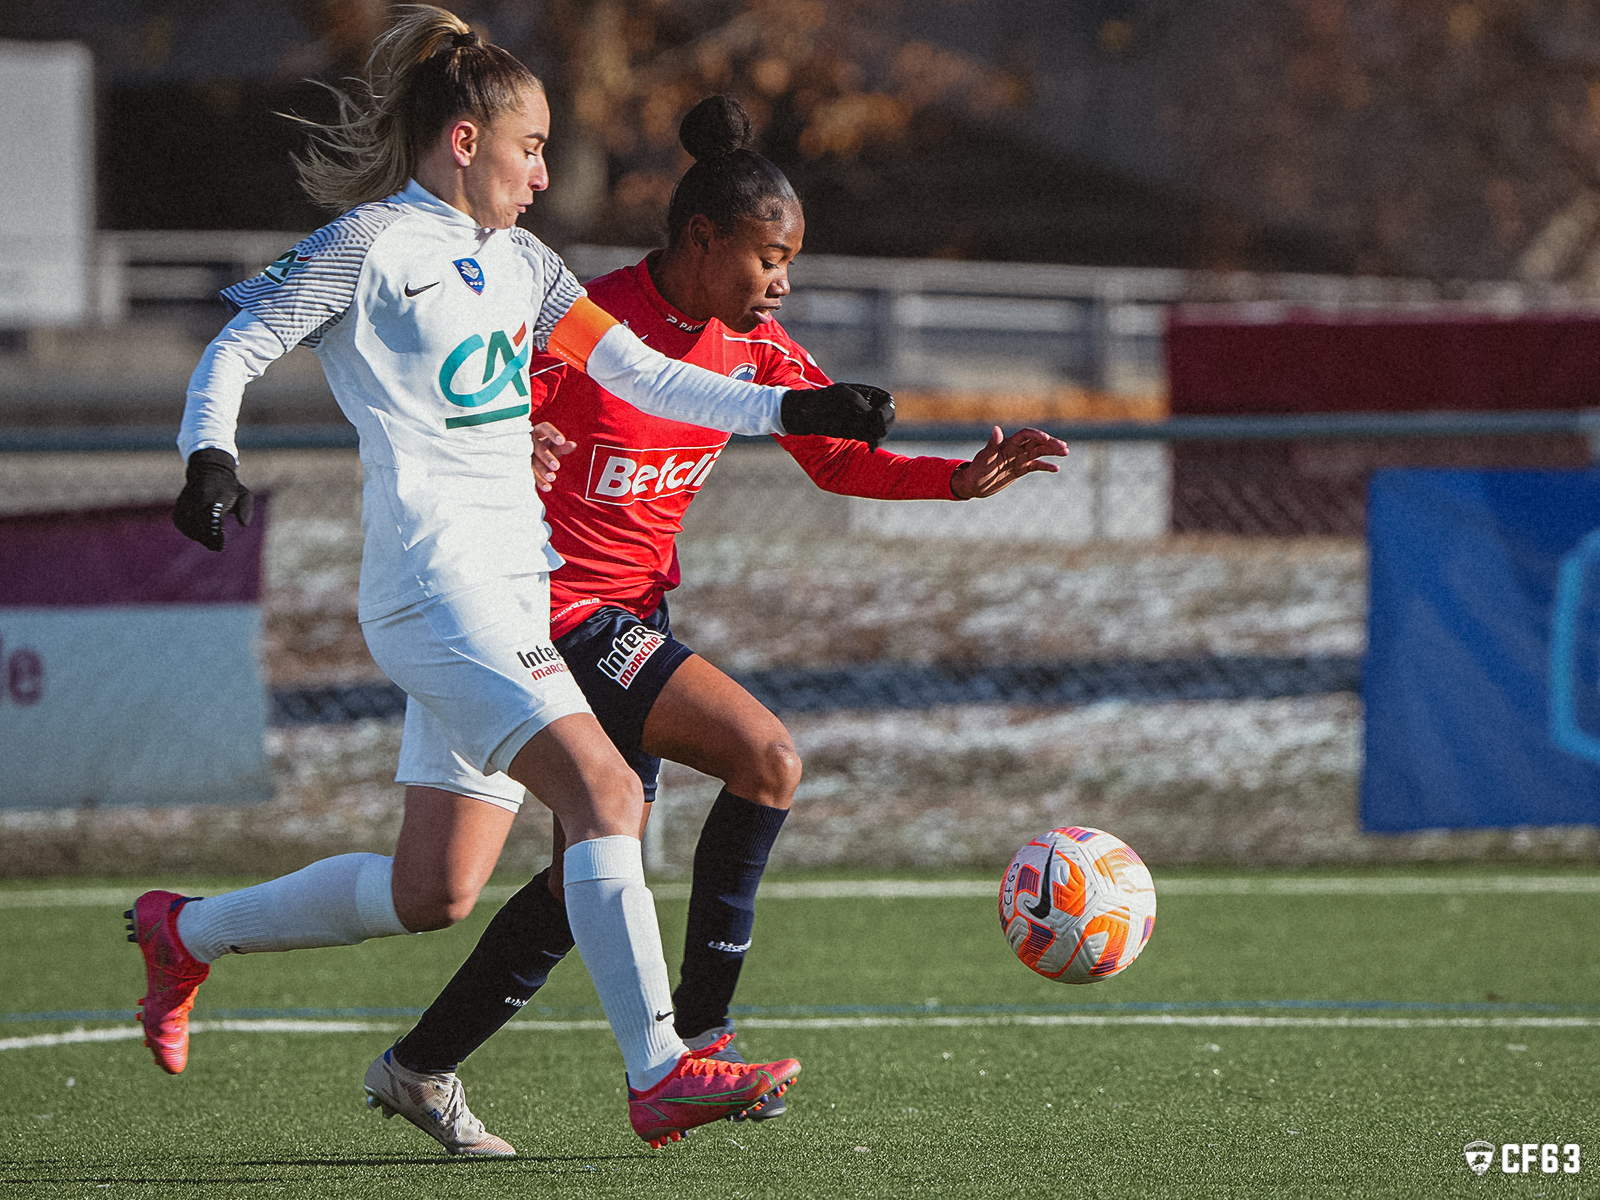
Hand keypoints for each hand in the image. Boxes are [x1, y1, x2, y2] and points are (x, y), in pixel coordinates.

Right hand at [172, 448, 254, 550]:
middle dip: (209, 540)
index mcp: (214, 499)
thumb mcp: (243, 494)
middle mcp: (197, 502)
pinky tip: (200, 532)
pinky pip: (183, 526)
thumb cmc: (229, 487)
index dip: (216, 536)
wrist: (208, 471)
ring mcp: (185, 505)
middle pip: (200, 529)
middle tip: (217, 546)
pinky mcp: (178, 508)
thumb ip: (246, 509)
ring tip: (211, 540)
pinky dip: (191, 532)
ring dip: (200, 537)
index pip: (213, 521)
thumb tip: (243, 525)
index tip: (220, 546)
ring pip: (190, 529)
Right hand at [531, 421, 575, 491]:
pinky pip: (531, 474)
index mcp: (538, 432)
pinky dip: (539, 481)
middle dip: (546, 457)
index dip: (553, 434)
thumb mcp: (554, 446)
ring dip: (542, 470)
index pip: (545, 428)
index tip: (561, 441)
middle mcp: (529, 441)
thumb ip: (563, 447)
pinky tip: (547, 488)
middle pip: (537, 447)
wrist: (527, 454)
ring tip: (552, 478)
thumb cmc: (545, 447)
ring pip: (533, 462)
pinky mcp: (523, 467)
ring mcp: (524, 454)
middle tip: (556, 466)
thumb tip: (574, 445)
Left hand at [780, 383, 894, 448]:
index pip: (886, 400)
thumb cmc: (821, 398)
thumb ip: (855, 398)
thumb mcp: (839, 392)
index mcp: (866, 393)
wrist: (805, 413)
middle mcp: (867, 407)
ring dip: (882, 434)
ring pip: (882, 428)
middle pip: (888, 416)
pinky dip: (874, 442)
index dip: (887, 408)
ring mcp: (863, 421)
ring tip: (875, 440)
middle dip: (886, 423)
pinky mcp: (856, 433)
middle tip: (878, 429)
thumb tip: (868, 412)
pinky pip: (871, 438)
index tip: (878, 413)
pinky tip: (872, 447)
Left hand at [950, 426, 1067, 498]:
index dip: (1036, 435)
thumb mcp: (984, 458)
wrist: (974, 484)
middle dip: (1050, 443)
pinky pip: (1036, 466)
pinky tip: (1056, 468)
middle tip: (1063, 447)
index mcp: (1007, 444)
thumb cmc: (977, 470)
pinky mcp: (1021, 469)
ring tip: (1066, 452)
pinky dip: (1046, 466)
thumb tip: (996, 429)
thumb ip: (992, 444)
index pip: (1025, 435)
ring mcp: (1019, 459)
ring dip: (1052, 451)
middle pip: (1036, 442)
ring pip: (1039, 452)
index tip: (1046, 438)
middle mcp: (1015, 449)